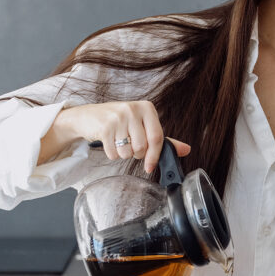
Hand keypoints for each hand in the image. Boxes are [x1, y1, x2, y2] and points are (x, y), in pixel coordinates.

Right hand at [48, 101, 189, 172]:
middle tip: (130, 146)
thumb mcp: (142, 125)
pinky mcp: (104, 127)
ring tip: (118, 142)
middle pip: (142, 147)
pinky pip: (114, 153)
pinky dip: (112, 154)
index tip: (150, 167)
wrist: (88, 116)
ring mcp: (118, 117)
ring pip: (128, 152)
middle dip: (136, 154)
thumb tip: (186, 150)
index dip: (155, 156)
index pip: (157, 137)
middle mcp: (133, 110)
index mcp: (147, 108)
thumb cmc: (119, 122)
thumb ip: (163, 139)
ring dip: (124, 154)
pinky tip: (109, 143)